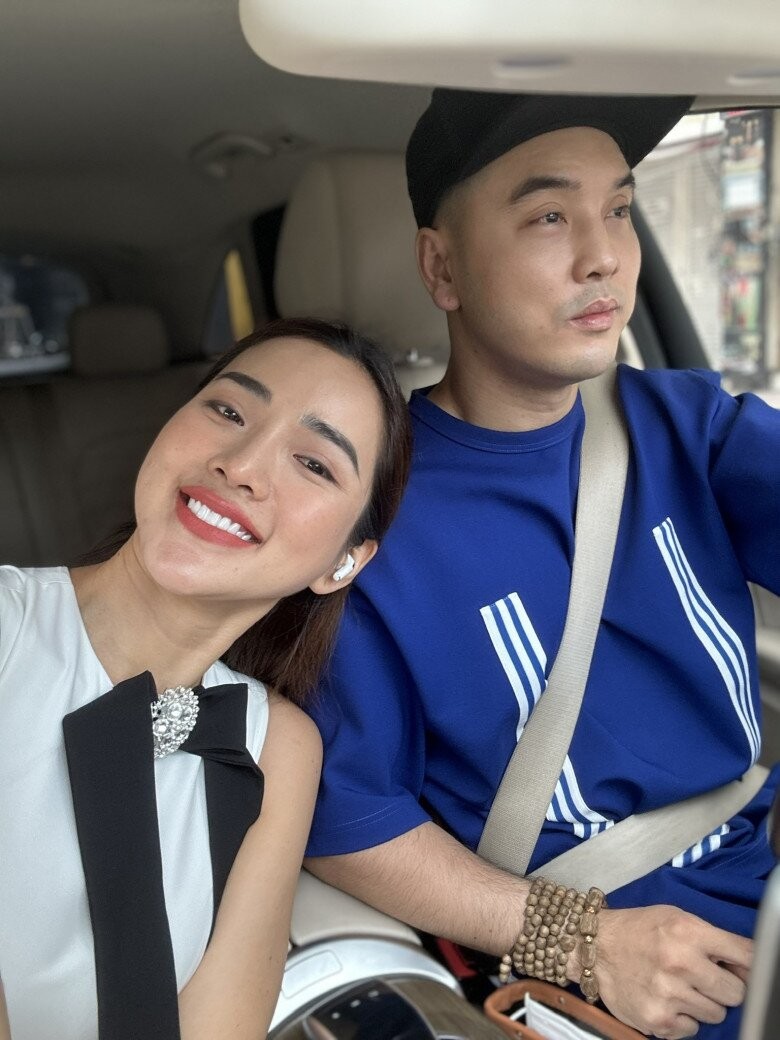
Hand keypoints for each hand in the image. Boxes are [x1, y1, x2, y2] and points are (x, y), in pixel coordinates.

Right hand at [593, 905, 750, 1038]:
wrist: (595, 947)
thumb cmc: (638, 930)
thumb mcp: (675, 918)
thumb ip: (711, 938)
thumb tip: (747, 966)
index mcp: (688, 931)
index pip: (747, 956)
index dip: (747, 965)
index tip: (741, 968)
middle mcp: (680, 962)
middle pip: (736, 992)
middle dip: (724, 987)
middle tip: (704, 979)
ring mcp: (669, 994)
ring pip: (717, 1014)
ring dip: (702, 1003)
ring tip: (680, 987)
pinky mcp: (658, 1020)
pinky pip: (692, 1030)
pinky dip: (682, 1018)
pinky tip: (665, 1000)